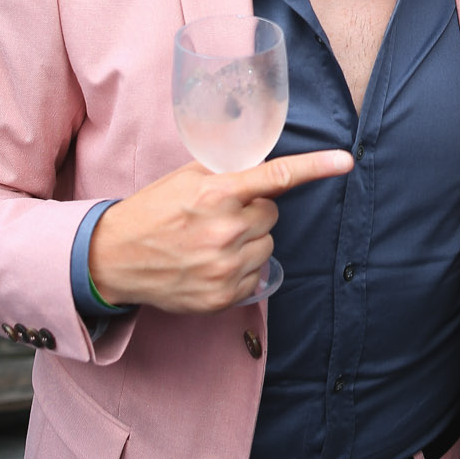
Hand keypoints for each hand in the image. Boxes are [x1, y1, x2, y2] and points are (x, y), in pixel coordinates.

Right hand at [87, 149, 353, 313]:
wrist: (114, 259)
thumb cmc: (153, 211)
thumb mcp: (186, 179)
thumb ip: (228, 172)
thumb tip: (265, 166)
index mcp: (216, 193)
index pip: (277, 177)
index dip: (315, 167)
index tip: (345, 162)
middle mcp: (225, 230)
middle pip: (272, 213)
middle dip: (253, 211)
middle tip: (219, 215)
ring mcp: (225, 267)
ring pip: (268, 244)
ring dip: (249, 241)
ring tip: (211, 241)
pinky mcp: (224, 296)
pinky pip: (257, 275)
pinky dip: (241, 269)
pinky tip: (211, 264)